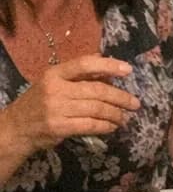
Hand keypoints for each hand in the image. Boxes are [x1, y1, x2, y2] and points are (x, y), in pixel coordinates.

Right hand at [3, 55, 138, 153]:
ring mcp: (57, 108)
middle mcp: (55, 88)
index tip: (128, 70)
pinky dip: (105, 126)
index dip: (108, 65)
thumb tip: (108, 67)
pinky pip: (90, 125)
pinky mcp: (59, 127)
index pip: (85, 64)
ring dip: (115, 114)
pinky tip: (112, 127)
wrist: (17, 127)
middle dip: (120, 97)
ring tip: (124, 117)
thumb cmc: (40, 103)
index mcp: (55, 73)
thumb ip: (79, 76)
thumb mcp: (54, 83)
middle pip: (96, 90)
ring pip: (96, 109)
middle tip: (135, 103)